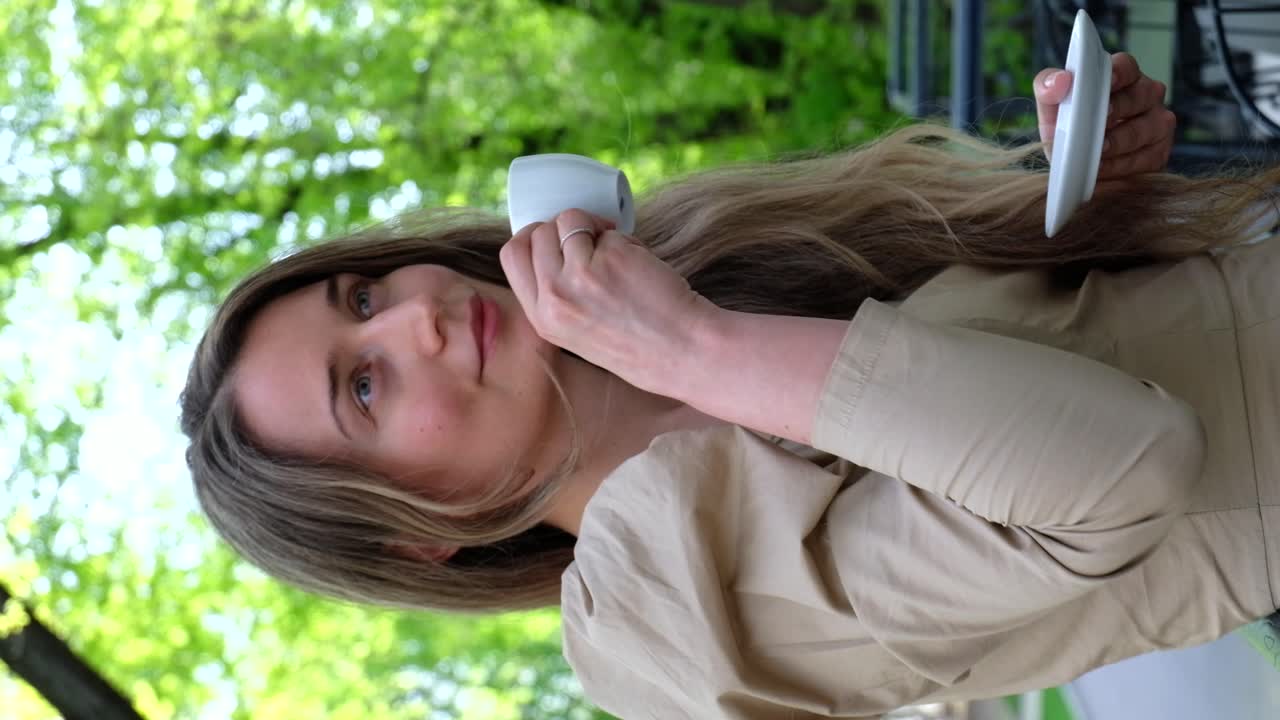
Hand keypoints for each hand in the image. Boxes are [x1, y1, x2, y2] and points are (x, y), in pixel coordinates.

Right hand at [498, 208, 720, 394]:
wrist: (681, 351)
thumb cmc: (637, 341)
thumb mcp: (576, 330)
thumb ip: (557, 294)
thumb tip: (551, 242)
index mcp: (542, 317)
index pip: (512, 256)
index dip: (532, 236)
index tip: (555, 237)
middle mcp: (554, 297)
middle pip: (537, 232)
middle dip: (564, 227)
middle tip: (591, 240)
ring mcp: (580, 276)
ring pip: (569, 220)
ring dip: (595, 226)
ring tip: (618, 252)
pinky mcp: (610, 257)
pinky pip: (607, 229)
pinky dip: (624, 238)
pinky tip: (639, 265)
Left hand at [1034, 52, 1175, 178]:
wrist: (1073, 165)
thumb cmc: (1067, 127)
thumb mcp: (1051, 107)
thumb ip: (1048, 87)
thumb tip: (1060, 81)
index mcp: (1122, 77)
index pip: (1126, 66)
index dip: (1118, 73)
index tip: (1106, 82)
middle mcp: (1146, 95)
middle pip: (1140, 95)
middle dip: (1118, 110)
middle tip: (1097, 125)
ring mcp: (1157, 123)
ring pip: (1145, 128)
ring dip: (1118, 142)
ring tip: (1096, 152)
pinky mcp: (1158, 152)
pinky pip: (1146, 157)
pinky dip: (1121, 165)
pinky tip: (1103, 169)